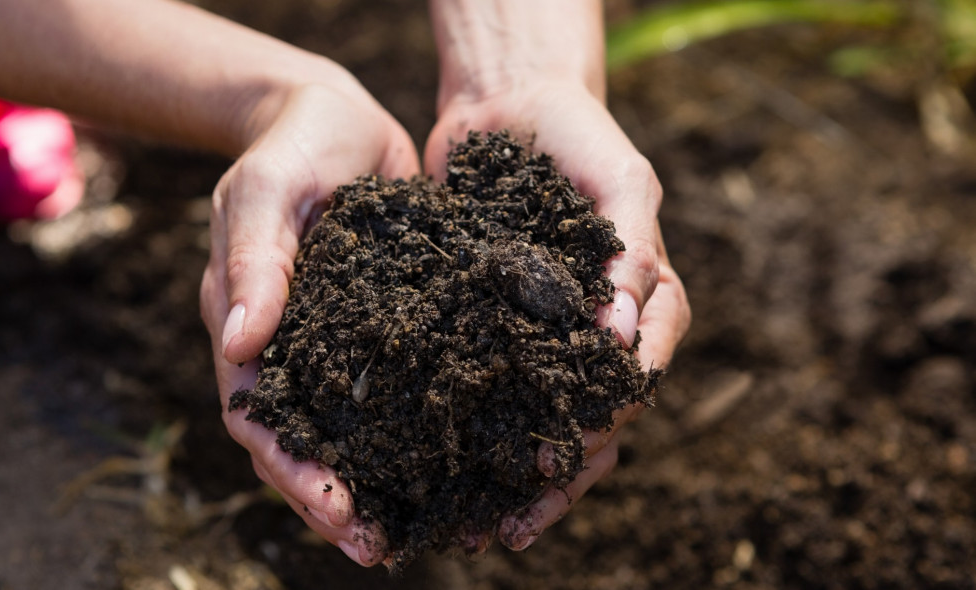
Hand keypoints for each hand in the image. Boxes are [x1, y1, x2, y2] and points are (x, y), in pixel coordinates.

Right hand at [199, 74, 418, 565]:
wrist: (336, 117)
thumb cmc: (293, 145)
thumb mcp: (267, 190)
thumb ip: (254, 262)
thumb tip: (240, 345)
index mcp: (245, 325)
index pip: (257, 417)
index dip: (291, 469)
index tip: (336, 509)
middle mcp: (288, 347)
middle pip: (302, 441)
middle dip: (334, 499)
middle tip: (380, 547)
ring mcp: (335, 342)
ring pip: (349, 428)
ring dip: (378, 479)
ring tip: (420, 527)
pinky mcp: (382, 327)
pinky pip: (394, 388)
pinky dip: (413, 430)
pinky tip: (455, 458)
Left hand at [424, 80, 690, 550]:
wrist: (509, 105)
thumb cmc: (578, 135)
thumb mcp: (623, 178)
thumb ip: (634, 249)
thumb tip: (620, 333)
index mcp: (647, 305)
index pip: (631, 386)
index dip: (596, 434)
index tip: (550, 471)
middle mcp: (600, 332)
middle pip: (591, 423)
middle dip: (552, 480)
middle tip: (507, 528)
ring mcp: (548, 334)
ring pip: (542, 420)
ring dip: (515, 477)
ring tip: (478, 526)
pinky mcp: (496, 325)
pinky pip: (492, 386)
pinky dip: (475, 429)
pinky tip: (443, 469)